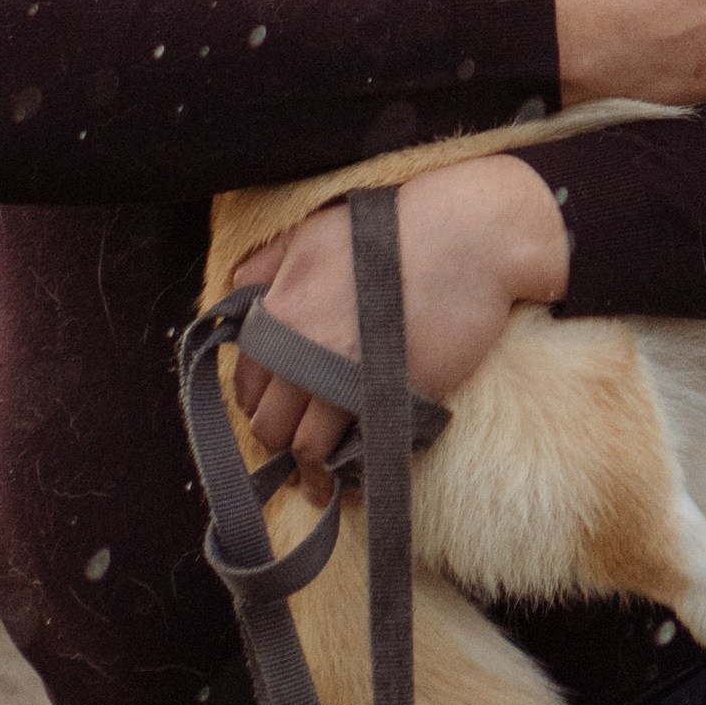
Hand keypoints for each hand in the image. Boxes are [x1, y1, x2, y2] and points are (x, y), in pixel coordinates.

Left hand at [228, 155, 570, 470]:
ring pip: (311, 449)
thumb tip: (237, 284)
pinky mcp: (394, 399)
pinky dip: (353, 471)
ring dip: (313, 468)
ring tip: (322, 479)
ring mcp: (348, 381)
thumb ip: (270, 261)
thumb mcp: (317, 230)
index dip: (259, 405)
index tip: (276, 414)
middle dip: (280, 442)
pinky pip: (359, 454)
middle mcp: (303, 354)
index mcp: (279, 316)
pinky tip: (356, 478)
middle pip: (271, 426)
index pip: (247, 386)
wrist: (467, 237)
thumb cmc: (393, 226)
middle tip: (297, 449)